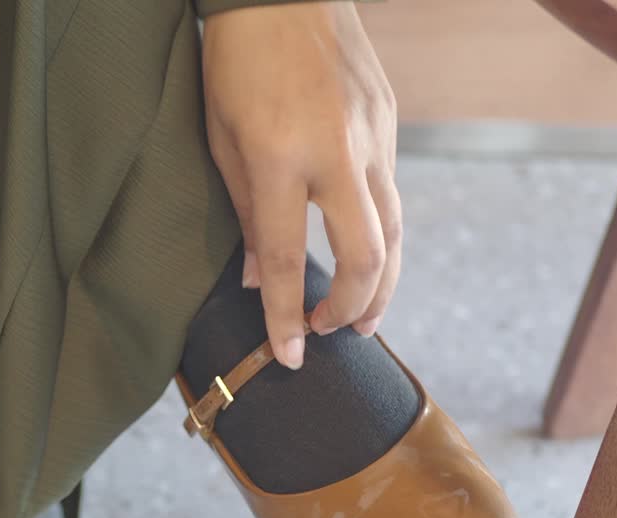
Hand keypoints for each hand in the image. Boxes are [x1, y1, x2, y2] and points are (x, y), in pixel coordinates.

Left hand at [203, 1, 401, 368]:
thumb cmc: (234, 61)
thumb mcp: (221, 139)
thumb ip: (245, 212)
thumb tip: (260, 278)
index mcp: (280, 158)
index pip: (288, 259)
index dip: (288, 317)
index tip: (290, 356)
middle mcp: (336, 152)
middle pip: (367, 256)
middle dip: (352, 309)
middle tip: (330, 333)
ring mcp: (373, 136)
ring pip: (395, 231)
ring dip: (383, 285)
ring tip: (363, 317)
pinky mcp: (389, 123)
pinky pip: (391, 194)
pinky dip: (382, 237)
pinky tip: (367, 255)